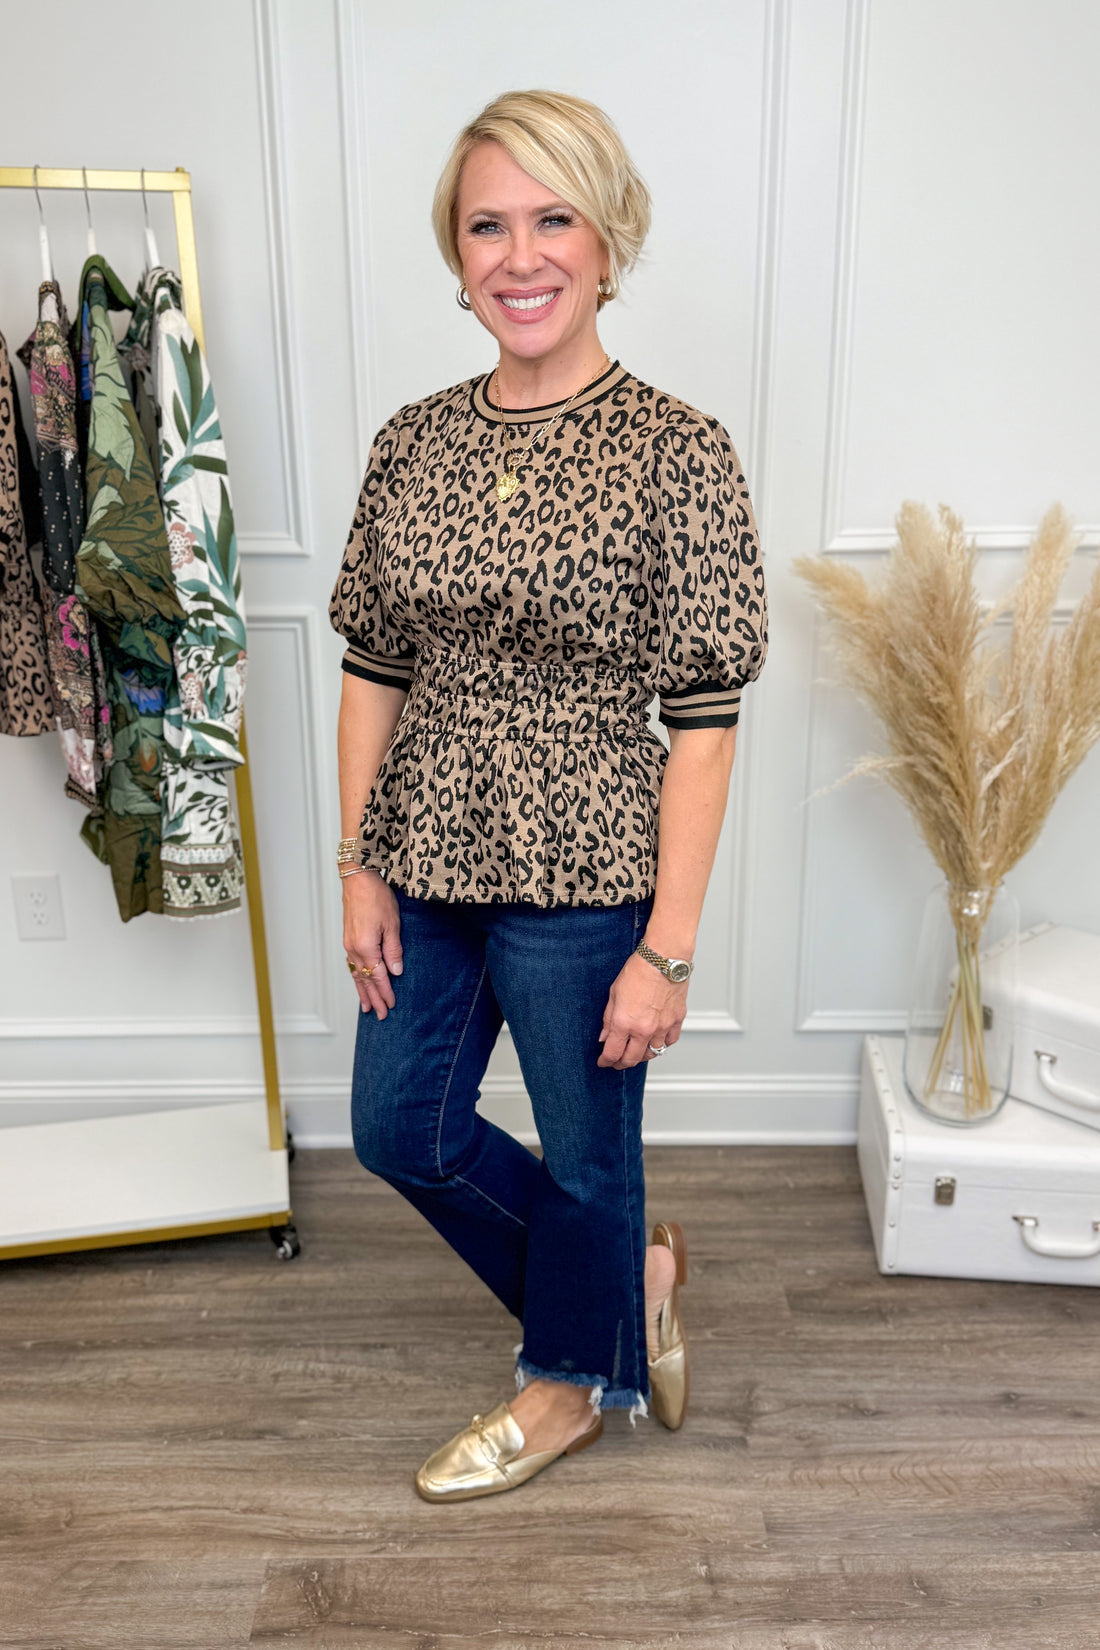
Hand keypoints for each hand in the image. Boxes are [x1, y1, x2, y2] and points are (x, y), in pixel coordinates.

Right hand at [342, 870, 402, 1018]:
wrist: (358, 880)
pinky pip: (352, 965)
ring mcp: (349, 944)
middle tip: (379, 1015)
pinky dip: (357, 978)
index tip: (391, 1005)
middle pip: (365, 980)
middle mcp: (354, 949)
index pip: (378, 977)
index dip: (385, 992)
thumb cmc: (377, 898)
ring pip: (356, 974)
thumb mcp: (392, 924)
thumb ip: (393, 950)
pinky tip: (360, 982)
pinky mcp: (349, 939)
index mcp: (366, 948)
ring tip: (366, 1006)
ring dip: (362, 991)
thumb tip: (395, 972)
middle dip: (373, 998)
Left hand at [597, 952, 685, 1069]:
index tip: (603, 1061)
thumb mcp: (613, 994)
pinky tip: (655, 1041)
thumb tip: (604, 1036)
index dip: (605, 1061)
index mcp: (624, 1022)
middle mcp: (644, 1029)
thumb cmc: (639, 970)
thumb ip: (608, 1019)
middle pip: (632, 1059)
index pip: (612, 1052)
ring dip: (641, 1056)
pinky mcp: (676, 1021)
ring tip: (635, 1052)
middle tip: (616, 1062)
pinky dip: (662, 1045)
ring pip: (652, 1054)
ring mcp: (662, 1027)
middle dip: (621, 1063)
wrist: (663, 959)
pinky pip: (669, 1042)